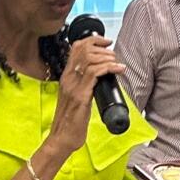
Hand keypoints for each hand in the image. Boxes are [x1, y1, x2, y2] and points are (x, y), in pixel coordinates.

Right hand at [47, 35, 124, 155]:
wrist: (61, 139)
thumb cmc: (70, 123)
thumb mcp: (75, 99)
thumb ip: (84, 86)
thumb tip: (100, 79)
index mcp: (66, 77)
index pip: (76, 48)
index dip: (93, 40)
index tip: (106, 43)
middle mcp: (68, 78)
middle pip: (84, 49)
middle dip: (103, 47)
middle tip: (114, 56)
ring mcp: (73, 86)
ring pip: (90, 58)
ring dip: (108, 57)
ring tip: (117, 64)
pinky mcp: (80, 96)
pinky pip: (95, 73)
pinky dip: (110, 68)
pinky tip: (118, 70)